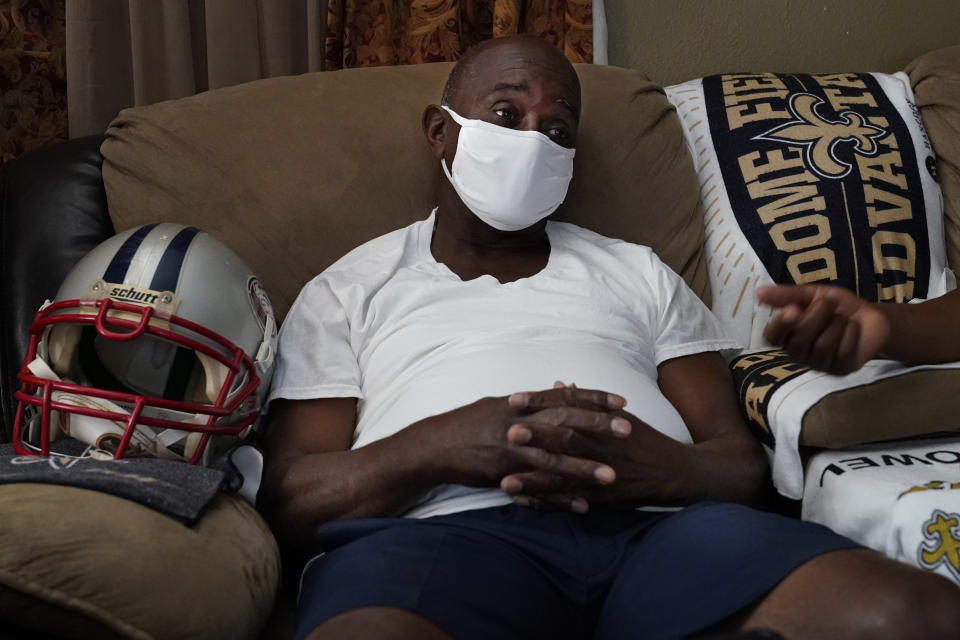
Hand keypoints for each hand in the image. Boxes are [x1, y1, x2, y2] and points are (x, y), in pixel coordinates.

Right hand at [406, 386, 629, 492]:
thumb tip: (556, 389)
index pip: (562, 396)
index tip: (620, 401)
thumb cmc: (467, 424)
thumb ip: (529, 402)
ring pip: (553, 457)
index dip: (593, 398)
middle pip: (563, 420)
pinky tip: (582, 506)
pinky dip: (559, 497)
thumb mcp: (498, 405)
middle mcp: (518, 421)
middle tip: (628, 429)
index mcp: (520, 404)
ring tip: (611, 475)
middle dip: (597, 425)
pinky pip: (537, 487)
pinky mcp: (503, 473)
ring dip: (584, 467)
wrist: (434, 447)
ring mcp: (511, 449)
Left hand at [500, 381, 689, 512]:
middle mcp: (602, 448)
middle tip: (507, 434)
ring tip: (504, 482)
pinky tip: (522, 503)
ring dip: (534, 480)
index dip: (540, 405)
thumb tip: (559, 383)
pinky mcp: (602, 498)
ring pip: (564, 478)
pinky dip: (546, 503)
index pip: (567, 409)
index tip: (513, 399)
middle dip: (536, 438)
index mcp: (603, 423)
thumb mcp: (618, 416)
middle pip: (566, 441)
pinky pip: (570, 501)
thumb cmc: (642, 440)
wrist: (675, 472)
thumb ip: (586, 401)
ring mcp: (601, 475)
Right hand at [757, 284, 890, 373]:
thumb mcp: (812, 293)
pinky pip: (840, 352)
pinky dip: (850, 334)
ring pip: (820, 347)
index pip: (772, 336)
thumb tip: (758, 292)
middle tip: (829, 303)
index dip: (780, 325)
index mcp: (787, 335)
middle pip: (798, 342)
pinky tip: (852, 330)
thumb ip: (786, 295)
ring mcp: (818, 364)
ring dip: (835, 324)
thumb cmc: (836, 306)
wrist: (871, 316)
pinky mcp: (839, 369)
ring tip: (842, 318)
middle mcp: (798, 353)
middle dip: (816, 316)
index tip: (792, 310)